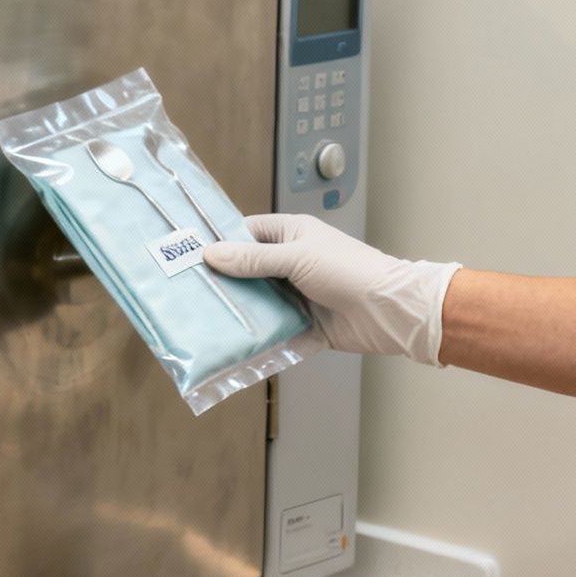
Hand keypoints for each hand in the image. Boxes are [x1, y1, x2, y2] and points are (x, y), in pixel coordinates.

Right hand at [202, 213, 460, 365]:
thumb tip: (210, 254)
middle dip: (221, 282)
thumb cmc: (348, 272)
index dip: (219, 244)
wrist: (389, 312)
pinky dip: (255, 336)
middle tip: (186, 293)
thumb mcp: (296, 258)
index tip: (188, 257)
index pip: (244, 234)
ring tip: (200, 320)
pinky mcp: (300, 324)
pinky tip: (229, 342)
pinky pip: (271, 329)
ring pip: (255, 301)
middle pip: (245, 270)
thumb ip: (252, 259)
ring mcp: (294, 295)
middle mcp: (289, 263)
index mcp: (290, 236)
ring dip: (236, 311)